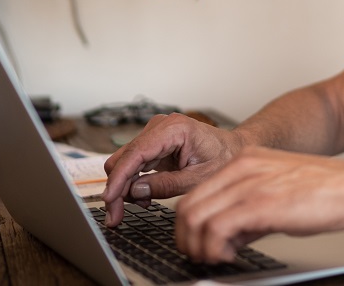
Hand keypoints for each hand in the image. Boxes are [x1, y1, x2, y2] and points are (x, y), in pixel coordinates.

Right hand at [101, 112, 243, 226]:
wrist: (233, 149)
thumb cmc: (223, 158)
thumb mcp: (198, 178)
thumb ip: (166, 185)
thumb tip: (135, 191)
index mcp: (174, 129)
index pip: (136, 153)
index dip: (118, 178)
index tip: (109, 200)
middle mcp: (160, 127)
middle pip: (123, 158)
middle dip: (118, 188)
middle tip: (116, 216)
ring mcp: (154, 134)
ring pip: (124, 162)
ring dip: (126, 187)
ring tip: (141, 205)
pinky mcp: (153, 144)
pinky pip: (133, 164)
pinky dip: (133, 183)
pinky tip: (144, 197)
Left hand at [174, 146, 343, 262]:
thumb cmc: (324, 193)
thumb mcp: (277, 193)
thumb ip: (248, 210)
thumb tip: (226, 236)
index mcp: (244, 161)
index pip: (195, 194)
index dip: (190, 226)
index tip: (200, 243)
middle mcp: (241, 168)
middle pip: (187, 207)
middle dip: (188, 239)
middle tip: (203, 256)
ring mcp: (249, 184)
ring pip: (195, 218)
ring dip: (199, 246)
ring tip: (217, 258)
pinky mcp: (260, 203)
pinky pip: (216, 229)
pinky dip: (215, 248)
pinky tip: (231, 255)